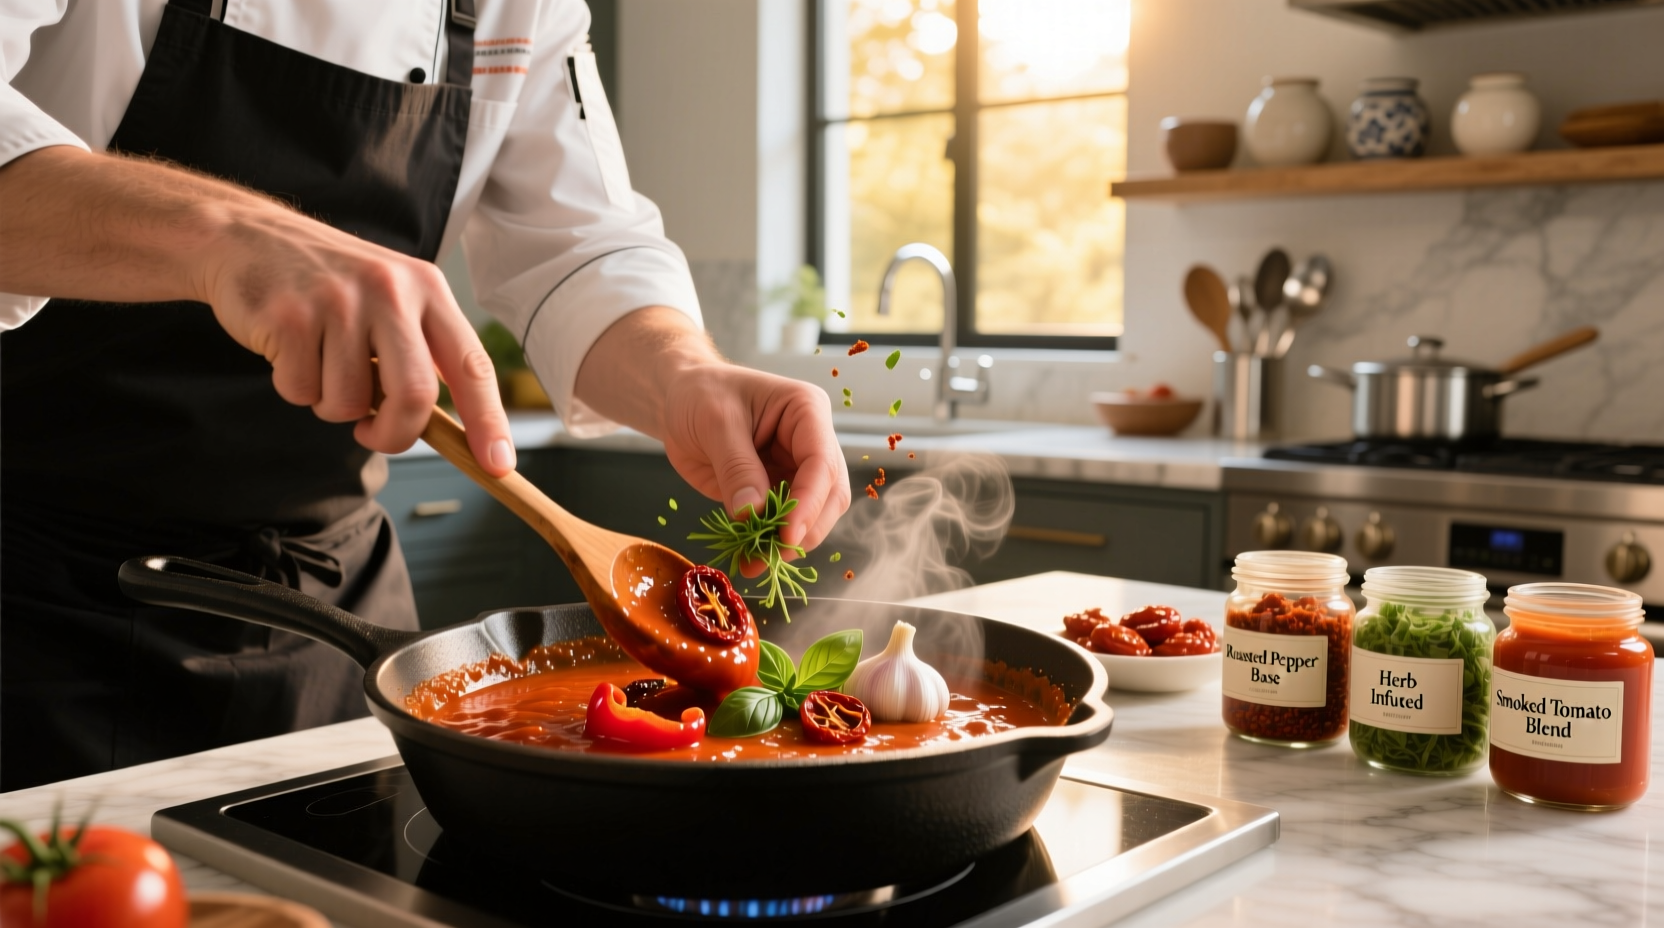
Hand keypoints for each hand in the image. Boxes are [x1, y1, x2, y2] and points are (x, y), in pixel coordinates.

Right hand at [0, 147, 514, 475]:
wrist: (248, 236)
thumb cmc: (330, 283)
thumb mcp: (390, 298)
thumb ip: (422, 353)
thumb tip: (457, 430)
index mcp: (427, 288)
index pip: (472, 365)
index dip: (488, 421)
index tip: (498, 463)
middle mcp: (390, 291)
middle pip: (413, 395)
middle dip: (394, 433)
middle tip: (373, 435)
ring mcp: (338, 302)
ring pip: (349, 404)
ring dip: (332, 405)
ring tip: (320, 363)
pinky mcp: (289, 317)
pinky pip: (301, 392)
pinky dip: (295, 388)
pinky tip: (289, 349)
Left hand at [574, 307, 850, 564]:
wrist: (680, 399)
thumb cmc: (700, 394)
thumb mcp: (715, 422)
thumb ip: (736, 467)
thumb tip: (752, 513)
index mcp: (806, 411)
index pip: (821, 461)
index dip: (809, 502)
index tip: (786, 534)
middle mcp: (811, 442)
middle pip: (829, 494)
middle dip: (804, 529)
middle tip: (771, 556)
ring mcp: (797, 469)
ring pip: (814, 515)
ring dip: (789, 543)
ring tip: (755, 562)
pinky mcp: (778, 491)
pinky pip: (783, 523)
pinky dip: (770, 544)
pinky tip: (750, 558)